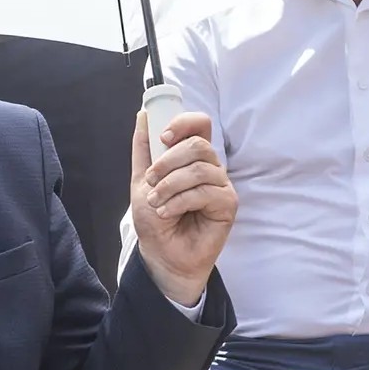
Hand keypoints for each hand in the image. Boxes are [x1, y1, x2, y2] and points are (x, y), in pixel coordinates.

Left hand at [131, 110, 235, 305]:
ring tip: (157, 202)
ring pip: (200, 168)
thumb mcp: (141, 180)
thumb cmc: (155, 219)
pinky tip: (168, 212)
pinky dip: (180, 201)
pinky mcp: (228, 204)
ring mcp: (220, 185)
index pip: (200, 124)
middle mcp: (209, 167)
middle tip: (152, 181)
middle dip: (169, 161)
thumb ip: (144, 149)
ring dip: (171, 185)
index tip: (163, 137)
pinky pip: (206, 192)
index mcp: (191, 157)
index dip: (184, 123)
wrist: (161, 253)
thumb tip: (143, 116)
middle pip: (199, 144)